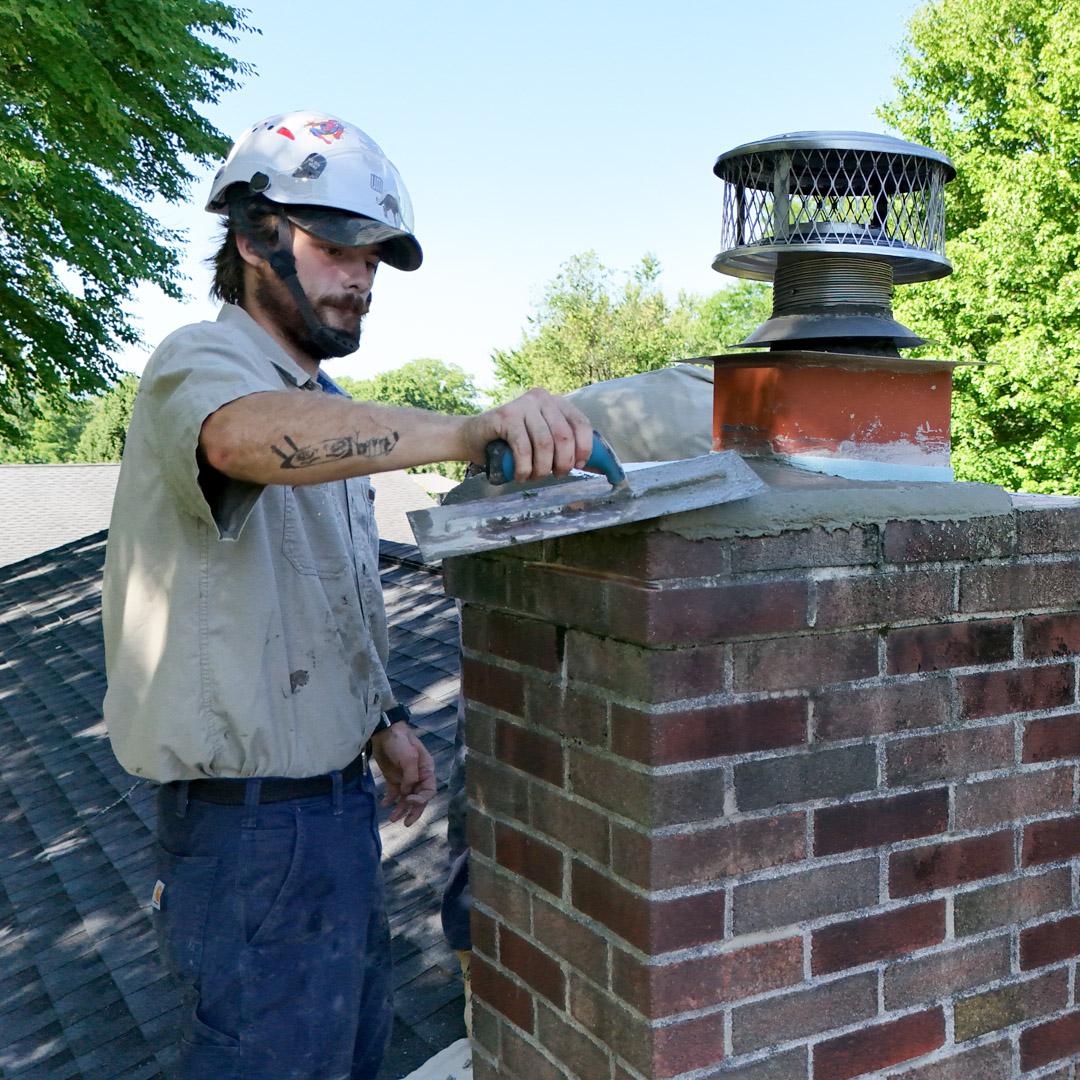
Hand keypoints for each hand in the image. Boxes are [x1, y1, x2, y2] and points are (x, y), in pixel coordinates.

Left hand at [370, 721, 435, 826]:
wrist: (383, 732)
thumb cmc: (400, 741)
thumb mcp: (408, 756)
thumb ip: (410, 776)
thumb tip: (407, 793)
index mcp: (426, 770)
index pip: (429, 791)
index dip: (421, 799)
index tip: (409, 799)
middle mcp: (417, 776)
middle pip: (418, 798)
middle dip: (413, 811)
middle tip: (406, 823)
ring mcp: (405, 778)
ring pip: (405, 799)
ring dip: (400, 809)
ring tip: (391, 819)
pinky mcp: (393, 778)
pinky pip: (393, 794)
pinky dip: (389, 800)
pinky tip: (384, 804)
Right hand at [459, 388, 593, 481]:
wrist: (473, 437)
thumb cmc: (512, 444)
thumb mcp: (542, 440)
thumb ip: (563, 445)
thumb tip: (592, 465)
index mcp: (556, 403)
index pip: (581, 423)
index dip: (584, 448)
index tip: (578, 466)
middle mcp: (541, 398)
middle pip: (564, 436)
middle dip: (563, 463)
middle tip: (555, 475)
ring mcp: (523, 404)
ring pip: (545, 444)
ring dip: (542, 469)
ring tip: (533, 477)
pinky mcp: (505, 415)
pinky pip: (523, 447)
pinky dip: (524, 468)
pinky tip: (520, 475)